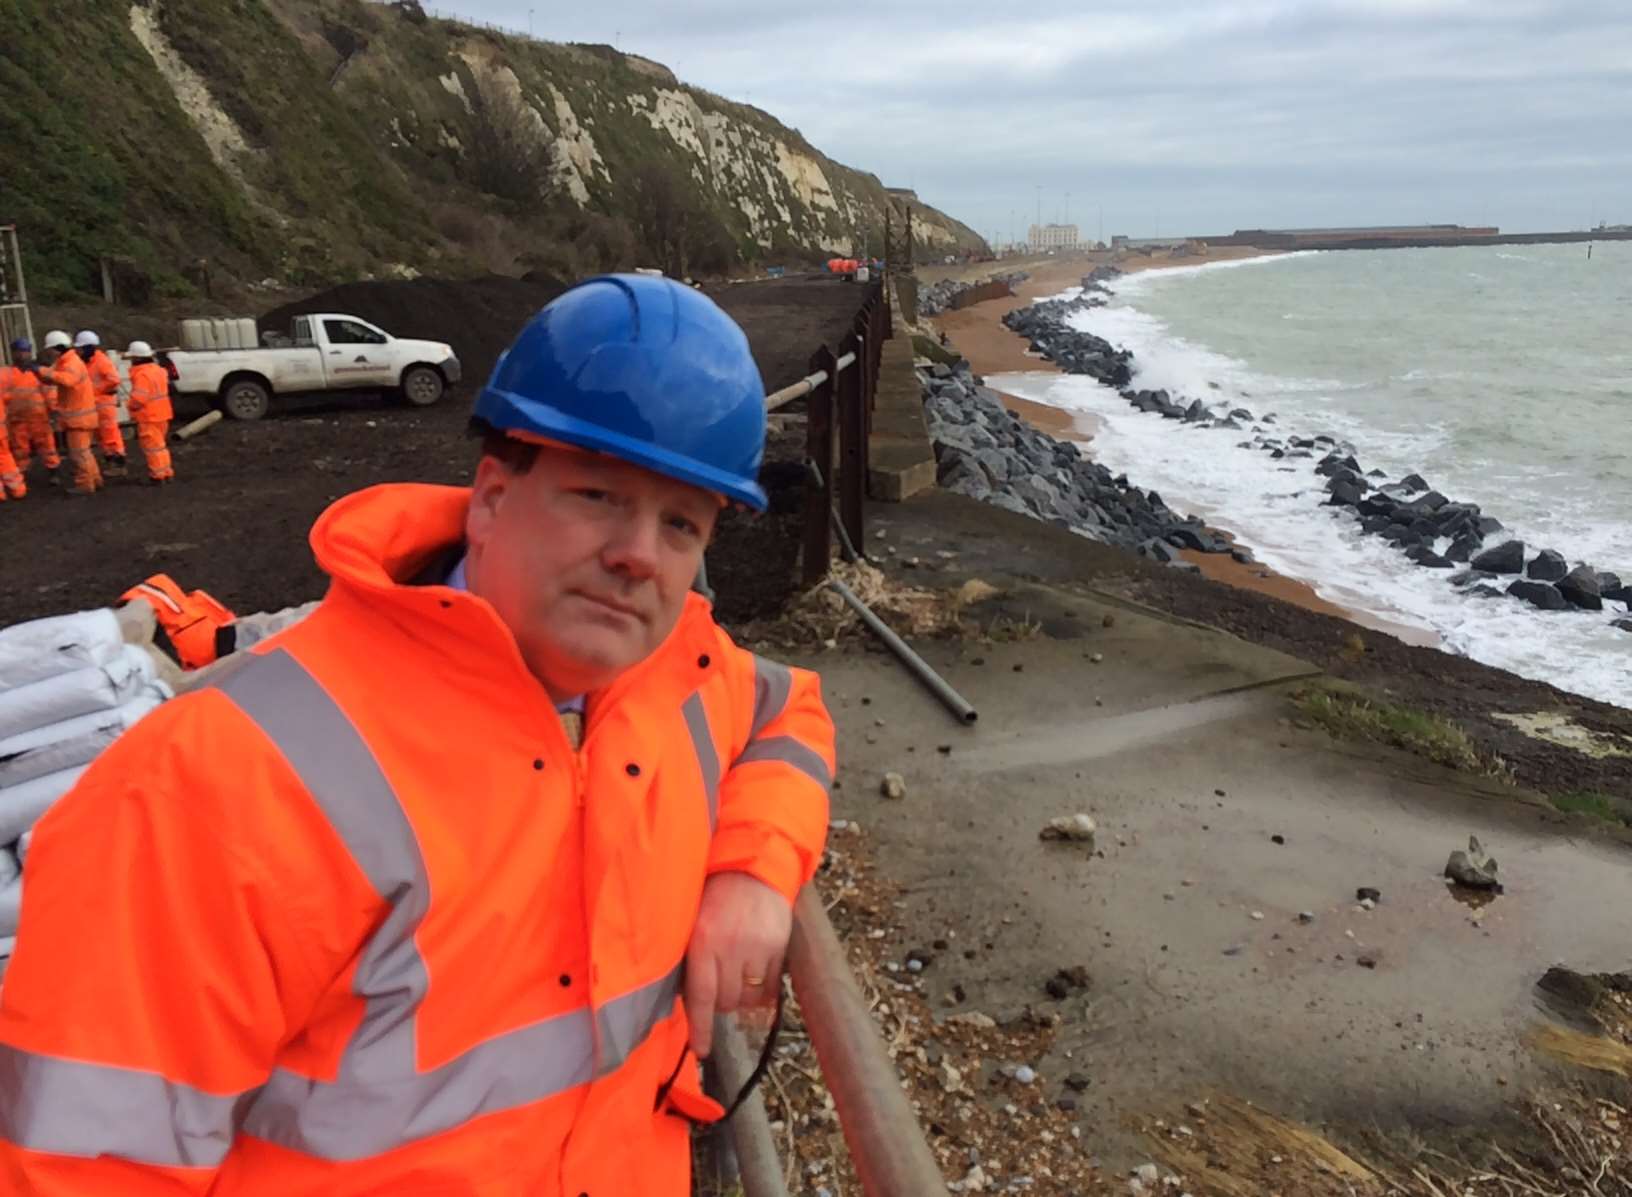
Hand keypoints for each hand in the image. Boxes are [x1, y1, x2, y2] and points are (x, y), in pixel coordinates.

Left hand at [683, 871, 791, 1057]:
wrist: (754, 867)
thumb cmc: (715, 895)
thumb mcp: (693, 921)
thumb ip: (690, 956)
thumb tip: (687, 999)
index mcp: (702, 941)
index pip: (700, 996)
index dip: (701, 1028)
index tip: (703, 1050)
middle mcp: (730, 947)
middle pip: (725, 1001)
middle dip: (719, 1002)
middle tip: (717, 984)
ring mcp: (757, 948)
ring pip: (747, 998)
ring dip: (740, 995)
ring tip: (737, 973)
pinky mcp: (778, 948)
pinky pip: (769, 988)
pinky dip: (761, 990)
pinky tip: (755, 973)